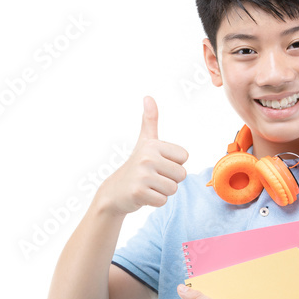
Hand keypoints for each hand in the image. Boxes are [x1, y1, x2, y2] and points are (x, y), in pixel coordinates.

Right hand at [98, 96, 188, 215]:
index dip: (174, 164)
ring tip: (149, 186)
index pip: (184, 157)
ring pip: (173, 189)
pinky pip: (163, 201)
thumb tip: (148, 97)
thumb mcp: (144, 142)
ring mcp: (142, 176)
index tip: (158, 164)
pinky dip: (155, 201)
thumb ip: (149, 120)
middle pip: (181, 175)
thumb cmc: (136, 165)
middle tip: (153, 178)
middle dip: (169, 180)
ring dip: (163, 191)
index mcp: (153, 145)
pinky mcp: (139, 193)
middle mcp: (147, 158)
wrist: (115, 191)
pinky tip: (143, 195)